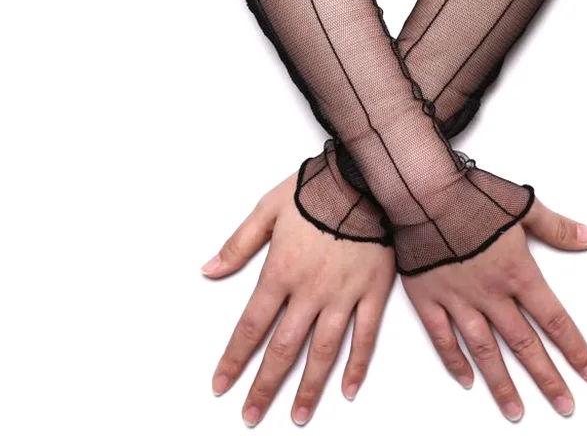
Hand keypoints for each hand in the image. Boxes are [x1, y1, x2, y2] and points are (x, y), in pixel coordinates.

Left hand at [201, 173, 394, 427]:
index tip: (221, 385)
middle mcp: (311, 291)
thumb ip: (238, 244)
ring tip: (297, 415)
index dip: (234, 359)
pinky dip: (357, 365)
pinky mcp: (373, 292)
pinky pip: (365, 336)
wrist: (364, 179)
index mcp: (281, 271)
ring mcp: (344, 295)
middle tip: (250, 415)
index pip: (251, 326)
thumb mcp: (268, 209)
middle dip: (264, 385)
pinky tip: (347, 388)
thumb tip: (208, 269)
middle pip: (283, 348)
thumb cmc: (317, 190)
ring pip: (323, 351)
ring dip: (308, 387)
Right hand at [402, 198, 586, 420]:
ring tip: (516, 411)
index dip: (575, 349)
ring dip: (502, 383)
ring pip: (484, 350)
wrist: (425, 192)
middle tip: (565, 407)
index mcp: (517, 272)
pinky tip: (467, 379)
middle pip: (524, 343)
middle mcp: (490, 293)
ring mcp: (457, 299)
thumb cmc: (472, 196)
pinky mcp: (428, 298)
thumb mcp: (522, 205)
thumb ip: (558, 227)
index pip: (554, 319)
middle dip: (547, 378)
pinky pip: (442, 338)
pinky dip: (454, 360)